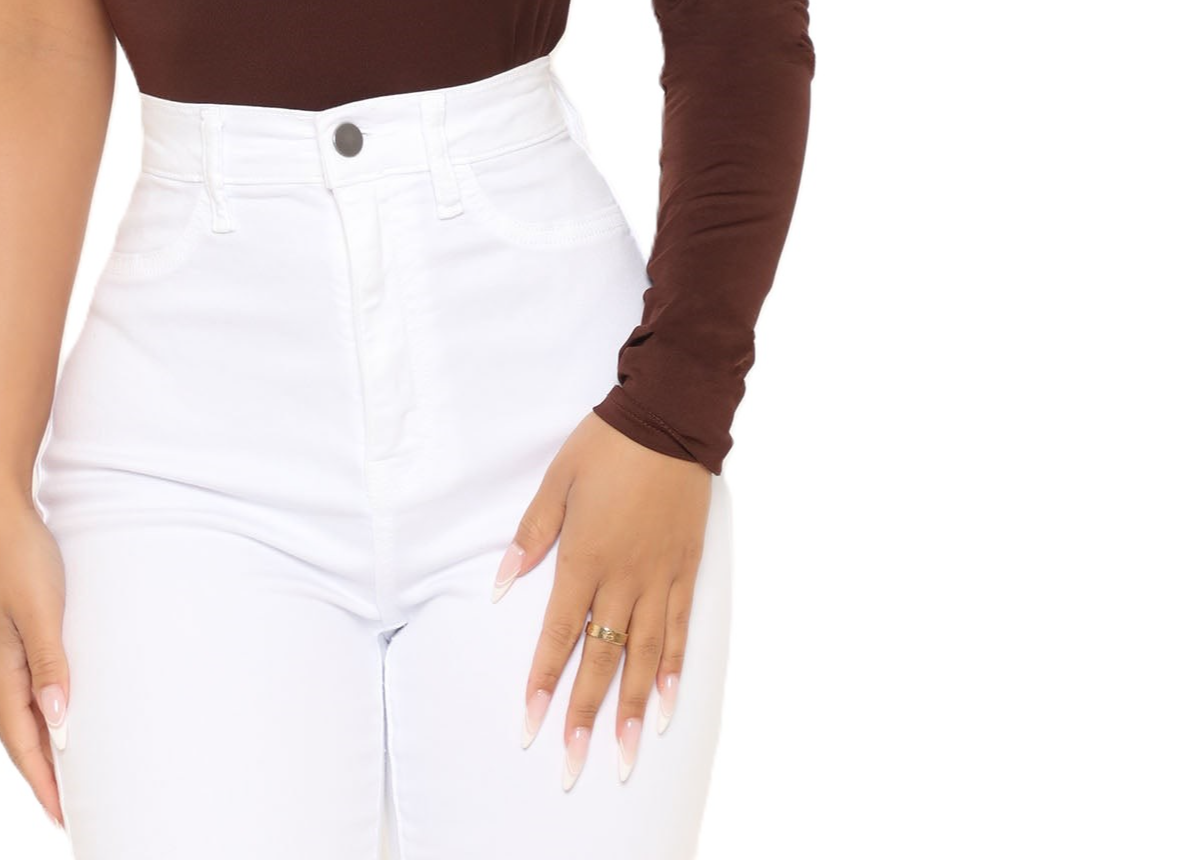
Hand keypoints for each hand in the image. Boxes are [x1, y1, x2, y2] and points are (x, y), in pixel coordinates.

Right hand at [0, 487, 70, 829]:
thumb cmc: (20, 555)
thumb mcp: (42, 610)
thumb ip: (51, 666)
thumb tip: (60, 722)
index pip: (24, 745)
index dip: (45, 784)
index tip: (66, 818)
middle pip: (21, 739)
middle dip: (45, 777)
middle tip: (74, 812)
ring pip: (23, 717)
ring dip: (45, 748)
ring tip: (71, 778)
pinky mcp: (8, 638)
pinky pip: (25, 692)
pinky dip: (42, 716)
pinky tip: (60, 719)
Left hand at [494, 412, 712, 788]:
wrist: (668, 420)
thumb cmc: (605, 447)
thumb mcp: (556, 482)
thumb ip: (531, 536)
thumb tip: (500, 585)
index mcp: (584, 558)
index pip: (559, 634)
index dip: (543, 681)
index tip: (530, 724)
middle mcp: (623, 579)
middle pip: (602, 659)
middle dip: (584, 715)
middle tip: (573, 764)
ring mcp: (659, 578)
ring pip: (645, 657)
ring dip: (633, 709)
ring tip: (626, 756)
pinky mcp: (685, 570)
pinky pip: (679, 631)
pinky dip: (673, 670)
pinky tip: (667, 705)